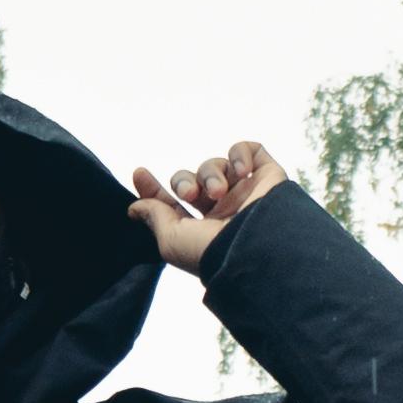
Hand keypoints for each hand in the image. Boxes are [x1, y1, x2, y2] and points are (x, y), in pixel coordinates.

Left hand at [128, 140, 289, 271]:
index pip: (174, 204)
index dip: (154, 190)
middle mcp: (225, 211)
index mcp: (203, 230)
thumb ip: (155, 218)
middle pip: (192, 181)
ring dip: (210, 173)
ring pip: (216, 165)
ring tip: (218, 192)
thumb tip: (135, 208)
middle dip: (183, 181)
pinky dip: (240, 154)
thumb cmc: (215, 251)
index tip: (139, 174)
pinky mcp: (268, 177)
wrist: (261, 246)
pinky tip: (240, 172)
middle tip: (190, 193)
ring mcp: (247, 193)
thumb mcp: (173, 241)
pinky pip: (250, 150)